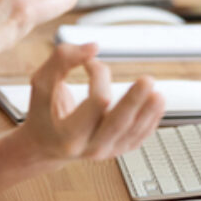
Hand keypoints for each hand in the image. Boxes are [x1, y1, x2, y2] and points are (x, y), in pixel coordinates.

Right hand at [20, 43, 164, 162]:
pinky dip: (150, 120)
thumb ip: (63, 59)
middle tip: (148, 80)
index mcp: (68, 134)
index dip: (99, 75)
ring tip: (159, 95)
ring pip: (133, 132)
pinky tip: (156, 105)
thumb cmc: (43, 110)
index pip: (95, 102)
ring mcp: (106, 152)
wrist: (45, 145)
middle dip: (135, 100)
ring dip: (149, 111)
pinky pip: (138, 137)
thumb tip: (94, 47)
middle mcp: (89, 148)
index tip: (91, 62)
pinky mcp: (118, 150)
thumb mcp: (41, 82)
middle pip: (119, 123)